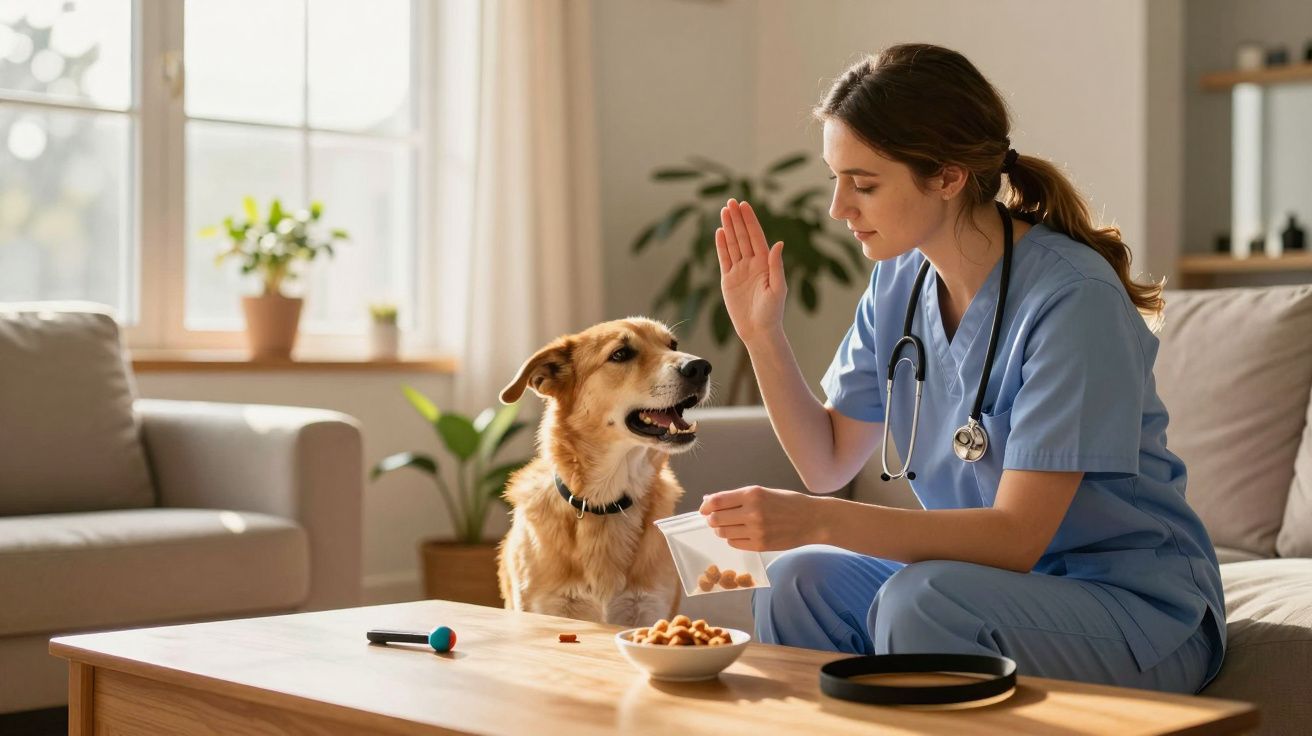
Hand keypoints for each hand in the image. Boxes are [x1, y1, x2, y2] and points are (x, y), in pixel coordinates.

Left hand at [699, 485, 815, 551]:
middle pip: (717, 518)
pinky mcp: (760, 545)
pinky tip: (739, 534)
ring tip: (728, 526)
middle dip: (712, 519)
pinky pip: (735, 543)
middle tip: (714, 519)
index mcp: (753, 494)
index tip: (703, 509)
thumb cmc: (788, 503)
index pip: (717, 501)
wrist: (813, 520)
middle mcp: (753, 512)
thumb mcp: (763, 492)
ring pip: (724, 533)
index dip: (706, 506)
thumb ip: (737, 497)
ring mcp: (756, 530)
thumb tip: (710, 500)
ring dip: (721, 530)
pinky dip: (732, 539)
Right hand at [717, 199, 786, 344]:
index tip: (744, 205)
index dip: (750, 221)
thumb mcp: (778, 288)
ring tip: (724, 211)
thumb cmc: (772, 312)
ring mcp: (739, 270)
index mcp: (765, 263)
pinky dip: (721, 245)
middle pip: (742, 236)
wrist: (758, 330)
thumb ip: (776, 265)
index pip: (756, 236)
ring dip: (728, 228)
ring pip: (733, 244)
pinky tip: (719, 232)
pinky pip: (724, 259)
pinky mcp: (728, 279)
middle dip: (737, 219)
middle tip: (731, 202)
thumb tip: (778, 244)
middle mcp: (752, 263)